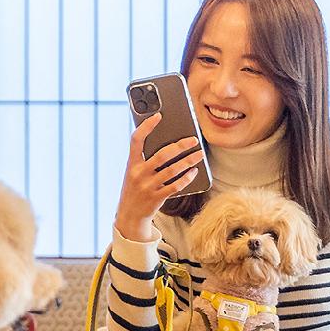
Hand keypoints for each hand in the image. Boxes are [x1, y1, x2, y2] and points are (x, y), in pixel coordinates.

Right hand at [114, 113, 203, 241]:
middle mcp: (138, 173)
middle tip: (193, 139)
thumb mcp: (133, 171)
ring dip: (189, 161)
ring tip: (199, 154)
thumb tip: (168, 142)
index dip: (146, 126)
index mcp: (131, 163)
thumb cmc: (135, 187)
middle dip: (180, 145)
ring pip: (172, 170)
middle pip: (162, 155)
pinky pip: (175, 186)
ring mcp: (147, 186)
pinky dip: (186, 177)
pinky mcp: (157, 198)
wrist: (129, 215)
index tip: (158, 116)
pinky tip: (194, 171)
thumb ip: (145, 158)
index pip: (136, 140)